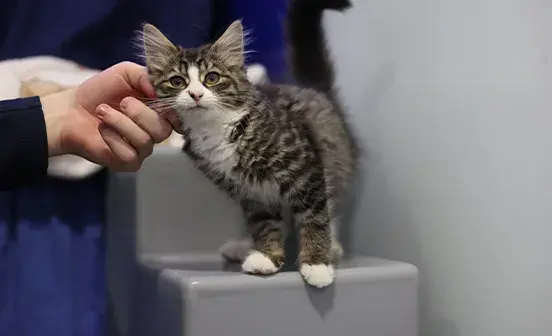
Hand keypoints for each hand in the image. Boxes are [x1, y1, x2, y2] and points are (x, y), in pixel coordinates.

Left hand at [42, 61, 179, 170]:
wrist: (69, 110)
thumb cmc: (99, 91)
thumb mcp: (125, 73)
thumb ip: (146, 75)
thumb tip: (161, 90)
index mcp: (159, 111)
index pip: (178, 117)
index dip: (173, 111)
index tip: (160, 101)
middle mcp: (154, 132)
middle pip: (164, 130)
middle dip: (141, 114)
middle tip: (122, 102)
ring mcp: (142, 149)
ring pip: (145, 142)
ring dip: (121, 123)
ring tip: (102, 111)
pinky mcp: (127, 163)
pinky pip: (130, 155)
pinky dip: (113, 139)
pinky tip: (102, 130)